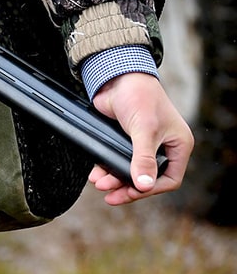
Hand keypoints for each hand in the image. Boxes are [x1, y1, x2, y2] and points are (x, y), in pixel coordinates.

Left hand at [88, 71, 193, 205]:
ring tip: (99, 184)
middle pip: (147, 178)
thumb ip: (143, 158)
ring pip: (130, 170)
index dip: (151, 188)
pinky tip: (96, 173)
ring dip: (114, 179)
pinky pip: (117, 159)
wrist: (117, 77)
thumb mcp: (144, 130)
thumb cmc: (140, 97)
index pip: (169, 178)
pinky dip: (107, 167)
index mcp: (178, 145)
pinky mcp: (124, 138)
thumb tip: (143, 186)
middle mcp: (163, 147)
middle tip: (110, 195)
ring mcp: (143, 143)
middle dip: (127, 187)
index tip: (133, 192)